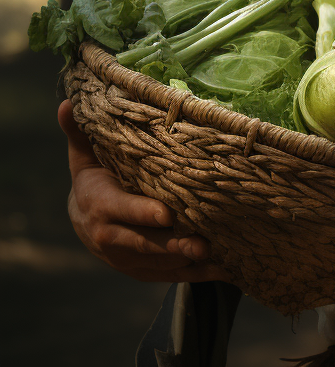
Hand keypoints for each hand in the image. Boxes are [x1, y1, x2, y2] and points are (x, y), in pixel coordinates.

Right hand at [58, 99, 229, 283]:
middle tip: (200, 243)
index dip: (141, 213)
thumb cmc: (94, 178)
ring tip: (215, 255)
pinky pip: (168, 276)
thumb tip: (67, 102)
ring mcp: (126, 258)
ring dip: (185, 263)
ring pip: (157, 264)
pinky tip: (223, 270)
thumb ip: (80, 134)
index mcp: (98, 206)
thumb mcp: (84, 157)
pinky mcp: (141, 270)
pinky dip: (194, 276)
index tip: (167, 213)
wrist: (84, 220)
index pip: (120, 211)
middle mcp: (110, 237)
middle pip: (141, 244)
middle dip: (170, 245)